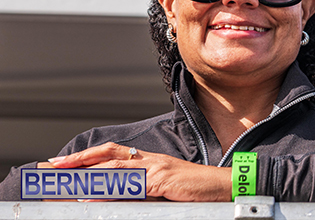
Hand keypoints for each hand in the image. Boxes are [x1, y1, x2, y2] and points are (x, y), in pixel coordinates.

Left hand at [49, 142, 231, 201]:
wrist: (223, 186)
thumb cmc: (196, 191)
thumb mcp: (165, 189)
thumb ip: (142, 190)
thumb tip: (116, 198)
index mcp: (150, 161)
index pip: (113, 154)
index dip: (88, 157)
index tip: (64, 164)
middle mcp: (150, 160)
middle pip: (108, 154)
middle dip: (79, 159)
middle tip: (53, 166)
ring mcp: (156, 168)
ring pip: (114, 166)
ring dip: (87, 172)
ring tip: (65, 179)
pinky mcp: (162, 179)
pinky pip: (131, 182)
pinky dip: (110, 187)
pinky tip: (94, 194)